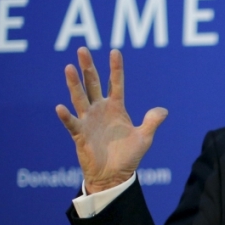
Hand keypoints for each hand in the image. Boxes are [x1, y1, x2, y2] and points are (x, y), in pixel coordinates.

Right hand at [55, 47, 167, 193]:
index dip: (115, 68)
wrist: (114, 176)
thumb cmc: (128, 157)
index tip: (115, 51)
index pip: (116, 83)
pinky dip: (66, 116)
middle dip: (88, 67)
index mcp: (116, 108)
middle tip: (83, 49)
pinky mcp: (80, 135)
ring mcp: (88, 121)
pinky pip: (72, 124)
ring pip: (80, 98)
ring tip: (69, 67)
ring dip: (74, 84)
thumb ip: (152, 123)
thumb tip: (163, 110)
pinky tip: (60, 107)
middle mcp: (100, 110)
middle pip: (93, 84)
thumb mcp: (144, 138)